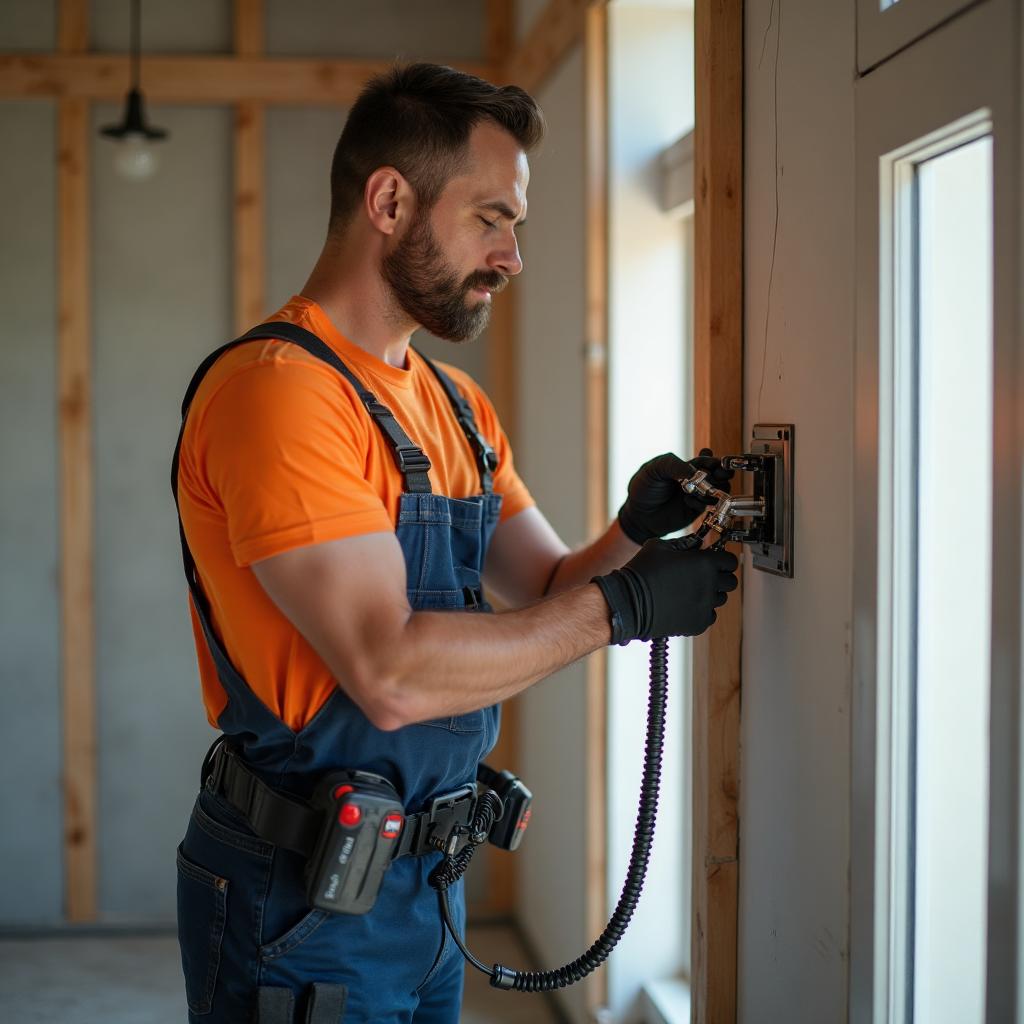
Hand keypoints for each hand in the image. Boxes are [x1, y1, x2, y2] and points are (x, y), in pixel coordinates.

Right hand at [592, 537, 738, 642]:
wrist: (628, 602)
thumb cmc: (641, 573)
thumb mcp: (660, 546)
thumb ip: (684, 544)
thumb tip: (696, 545)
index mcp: (704, 563)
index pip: (730, 560)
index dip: (722, 559)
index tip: (716, 560)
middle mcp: (709, 585)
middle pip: (730, 581)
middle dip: (720, 577)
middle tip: (704, 576)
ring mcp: (705, 606)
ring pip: (720, 599)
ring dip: (710, 594)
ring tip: (690, 591)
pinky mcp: (698, 623)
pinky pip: (709, 615)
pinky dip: (701, 610)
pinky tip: (684, 604)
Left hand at [617, 449, 733, 544]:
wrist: (638, 514)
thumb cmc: (644, 488)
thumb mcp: (654, 469)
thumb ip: (674, 465)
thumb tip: (695, 471)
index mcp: (687, 466)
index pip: (708, 460)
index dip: (714, 461)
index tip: (711, 462)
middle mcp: (696, 480)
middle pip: (721, 474)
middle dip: (722, 473)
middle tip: (715, 476)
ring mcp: (698, 495)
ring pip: (720, 490)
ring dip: (712, 488)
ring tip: (695, 490)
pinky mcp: (697, 510)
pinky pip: (709, 505)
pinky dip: (702, 502)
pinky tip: (687, 501)